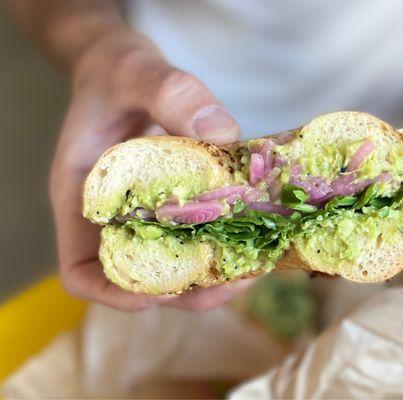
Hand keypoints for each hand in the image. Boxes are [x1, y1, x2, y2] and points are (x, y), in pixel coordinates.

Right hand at [50, 28, 250, 310]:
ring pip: (175, 262)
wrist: (126, 65)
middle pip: (142, 277)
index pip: (80, 270)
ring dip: (214, 273)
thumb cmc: (117, 70)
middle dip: (187, 290)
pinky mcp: (174, 202)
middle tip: (236, 281)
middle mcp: (114, 215)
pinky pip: (196, 233)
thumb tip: (223, 132)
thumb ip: (172, 94)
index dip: (113, 293)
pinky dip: (224, 241)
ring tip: (256, 264)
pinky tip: (257, 231)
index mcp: (83, 198)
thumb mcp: (137, 71)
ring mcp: (146, 212)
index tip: (155, 295)